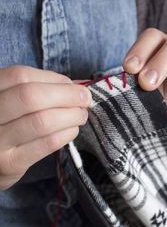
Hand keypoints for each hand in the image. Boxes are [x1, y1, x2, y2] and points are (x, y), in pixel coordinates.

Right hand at [0, 66, 91, 189]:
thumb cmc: (8, 122)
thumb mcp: (15, 100)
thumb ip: (42, 89)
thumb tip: (79, 86)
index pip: (22, 76)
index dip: (55, 79)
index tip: (75, 86)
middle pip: (31, 97)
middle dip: (67, 95)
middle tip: (85, 99)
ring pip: (41, 121)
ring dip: (71, 116)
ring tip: (81, 115)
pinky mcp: (10, 163)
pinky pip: (46, 144)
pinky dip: (67, 134)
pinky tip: (73, 130)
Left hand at [123, 28, 166, 138]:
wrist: (161, 128)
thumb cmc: (146, 108)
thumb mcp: (136, 95)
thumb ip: (133, 81)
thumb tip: (130, 72)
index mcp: (157, 51)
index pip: (152, 36)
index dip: (141, 49)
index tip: (130, 69)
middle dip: (162, 62)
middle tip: (148, 84)